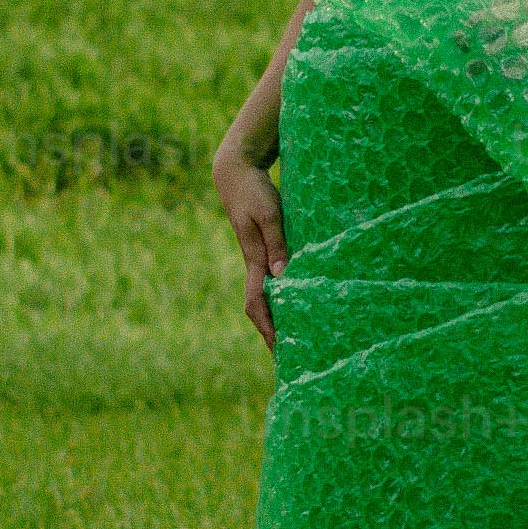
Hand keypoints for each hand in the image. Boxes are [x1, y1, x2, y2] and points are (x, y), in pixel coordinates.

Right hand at [212, 139, 285, 342]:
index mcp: (254, 258)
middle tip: (285, 357)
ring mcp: (257, 257)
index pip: (258, 302)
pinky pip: (269, 281)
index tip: (278, 348)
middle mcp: (254, 263)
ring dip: (274, 317)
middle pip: (259, 307)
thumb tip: (282, 276)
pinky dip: (278, 298)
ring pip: (264, 296)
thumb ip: (277, 244)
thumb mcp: (269, 214)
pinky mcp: (263, 249)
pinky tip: (291, 303)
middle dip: (270, 332)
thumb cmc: (254, 190)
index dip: (268, 326)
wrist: (236, 172)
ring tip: (291, 338)